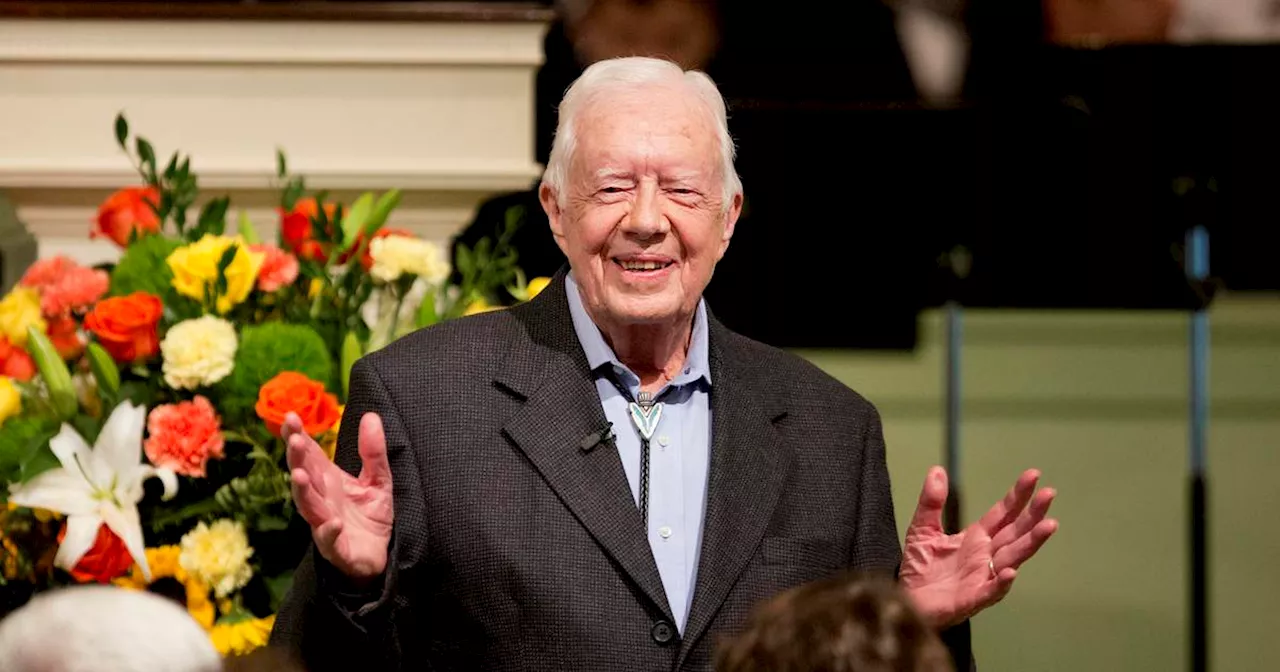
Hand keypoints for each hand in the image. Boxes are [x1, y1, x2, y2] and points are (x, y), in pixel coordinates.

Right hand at [285, 411, 393, 581]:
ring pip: (309, 506)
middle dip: (297, 458)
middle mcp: (322, 500)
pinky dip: (329, 531)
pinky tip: (333, 522)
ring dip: (302, 492)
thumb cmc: (371, 516)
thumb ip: (373, 451)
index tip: (290, 417)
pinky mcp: (337, 548)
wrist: (380, 555)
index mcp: (329, 481)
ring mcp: (325, 523)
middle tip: (295, 440)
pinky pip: (329, 540)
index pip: (310, 454)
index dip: (298, 436)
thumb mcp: (379, 479)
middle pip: (304, 476)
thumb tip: (370, 416)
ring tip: (299, 475)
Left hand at [900, 467, 1057, 627]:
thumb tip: (936, 470)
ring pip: (1012, 557)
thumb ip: (931, 502)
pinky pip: (991, 590)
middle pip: (1015, 532)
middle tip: (1049, 493)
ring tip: (1049, 525)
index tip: (1033, 475)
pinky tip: (1010, 571)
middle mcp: (987, 556)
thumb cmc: (920, 568)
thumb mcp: (922, 529)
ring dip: (1031, 542)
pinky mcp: (973, 598)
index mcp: (977, 538)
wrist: (908, 601)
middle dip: (1033, 514)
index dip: (1018, 496)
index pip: (1003, 513)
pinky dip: (1001, 582)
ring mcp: (984, 577)